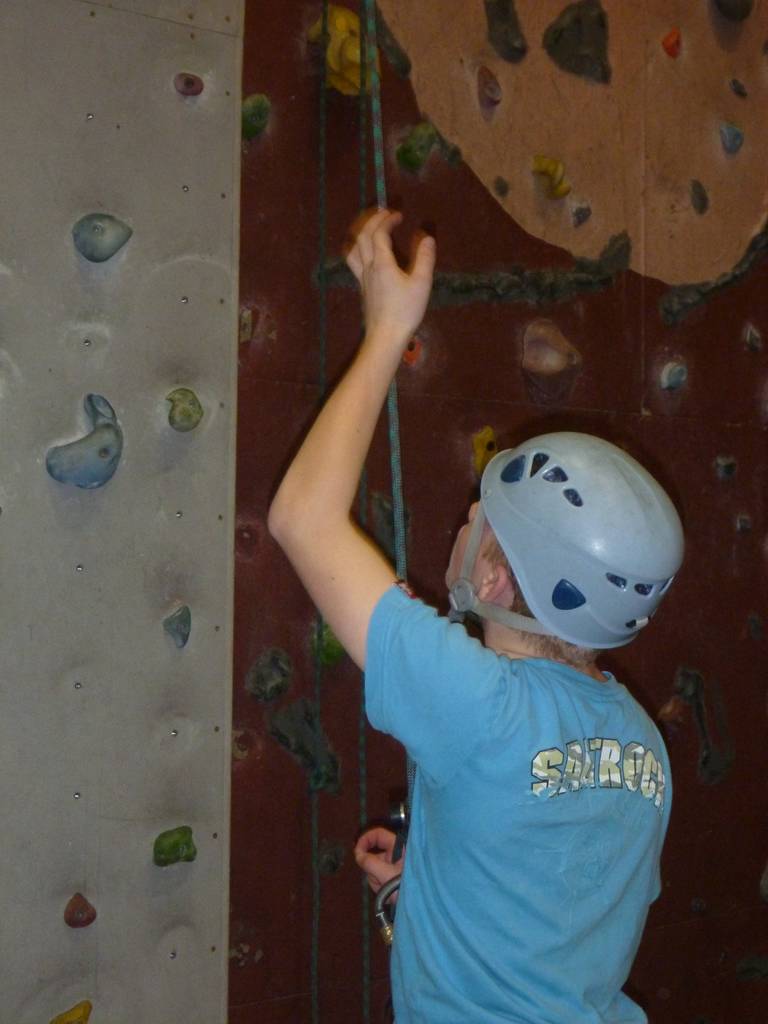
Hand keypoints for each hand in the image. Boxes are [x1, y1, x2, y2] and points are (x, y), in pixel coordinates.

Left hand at [345, 208, 435, 340]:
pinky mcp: (361, 287)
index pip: (379, 233)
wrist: (385, 336)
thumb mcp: (421, 284)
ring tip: (370, 227)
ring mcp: (362, 277)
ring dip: (359, 232)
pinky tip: (365, 252)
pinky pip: (352, 261)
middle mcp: (368, 266)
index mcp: (382, 263)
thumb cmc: (405, 311)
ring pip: (353, 248)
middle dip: (372, 220)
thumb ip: (424, 258)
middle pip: (362, 236)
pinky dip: (356, 248)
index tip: (399, 215)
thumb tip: (427, 237)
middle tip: (384, 213)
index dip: (387, 219)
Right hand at [354, 826, 403, 897]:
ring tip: (386, 888)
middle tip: (377, 879)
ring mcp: (393, 865)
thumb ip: (370, 863)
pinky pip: (377, 876)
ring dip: (375, 879)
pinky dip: (378, 884)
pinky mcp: (391, 876)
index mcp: (399, 847)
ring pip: (374, 867)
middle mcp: (396, 854)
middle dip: (372, 868)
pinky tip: (387, 892)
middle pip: (374, 854)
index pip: (379, 834)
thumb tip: (358, 855)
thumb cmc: (409, 888)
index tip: (357, 851)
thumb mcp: (387, 875)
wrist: (418, 907)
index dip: (365, 839)